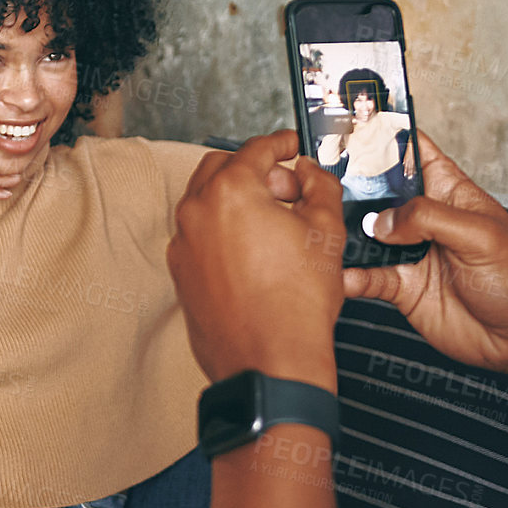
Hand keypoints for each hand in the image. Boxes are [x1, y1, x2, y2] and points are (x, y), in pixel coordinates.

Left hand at [168, 129, 342, 390]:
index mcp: (230, 192)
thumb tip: (310, 172)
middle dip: (255, 169)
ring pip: (206, 202)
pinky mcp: (180, 274)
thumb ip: (320, 186)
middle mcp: (196, 213)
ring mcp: (183, 245)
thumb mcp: (327, 232)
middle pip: (222, 168)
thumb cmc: (296, 305)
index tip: (291, 146)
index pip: (256, 149)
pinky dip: (223, 230)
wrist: (270, 364)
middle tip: (288, 187)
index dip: (281, 144)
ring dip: (237, 199)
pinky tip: (255, 251)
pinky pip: (199, 236)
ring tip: (274, 222)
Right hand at [344, 130, 507, 378]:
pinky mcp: (404, 288)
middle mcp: (426, 219)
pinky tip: (343, 276)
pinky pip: (369, 277)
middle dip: (352, 187)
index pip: (415, 151)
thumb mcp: (479, 235)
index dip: (389, 137)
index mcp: (449, 192)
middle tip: (321, 184)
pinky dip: (352, 277)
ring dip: (347, 235)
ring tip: (324, 231)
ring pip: (368, 236)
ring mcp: (412, 253)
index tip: (354, 126)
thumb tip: (384, 221)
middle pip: (380, 193)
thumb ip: (429, 219)